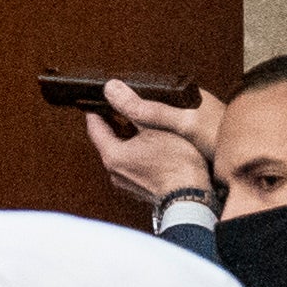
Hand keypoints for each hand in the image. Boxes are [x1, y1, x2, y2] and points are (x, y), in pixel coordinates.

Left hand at [87, 81, 221, 208]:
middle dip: (113, 123)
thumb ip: (132, 107)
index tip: (97, 100)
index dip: (96, 110)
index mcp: (112, 155)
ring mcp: (127, 182)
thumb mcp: (155, 126)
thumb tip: (112, 89)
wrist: (192, 197)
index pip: (95, 128)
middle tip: (120, 106)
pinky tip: (152, 143)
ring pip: (120, 152)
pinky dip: (136, 151)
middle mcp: (114, 171)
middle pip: (107, 141)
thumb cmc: (177, 164)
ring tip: (139, 121)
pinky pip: (132, 163)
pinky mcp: (140, 187)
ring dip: (127, 137)